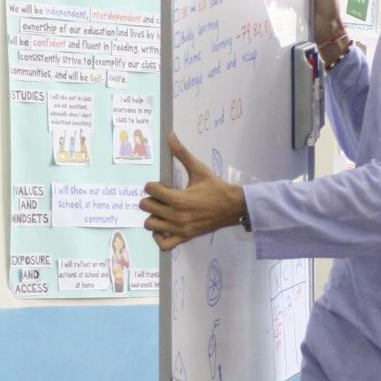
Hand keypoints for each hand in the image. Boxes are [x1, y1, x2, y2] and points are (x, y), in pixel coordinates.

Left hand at [140, 133, 245, 250]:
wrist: (233, 206)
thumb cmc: (215, 187)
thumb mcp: (199, 169)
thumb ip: (182, 154)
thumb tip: (170, 136)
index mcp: (178, 198)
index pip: (150, 190)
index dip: (153, 185)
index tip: (163, 185)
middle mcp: (176, 215)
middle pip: (147, 207)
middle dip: (151, 198)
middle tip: (163, 196)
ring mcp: (180, 228)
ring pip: (151, 225)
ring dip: (153, 216)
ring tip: (163, 210)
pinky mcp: (185, 237)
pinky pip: (164, 244)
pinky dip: (159, 237)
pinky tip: (164, 226)